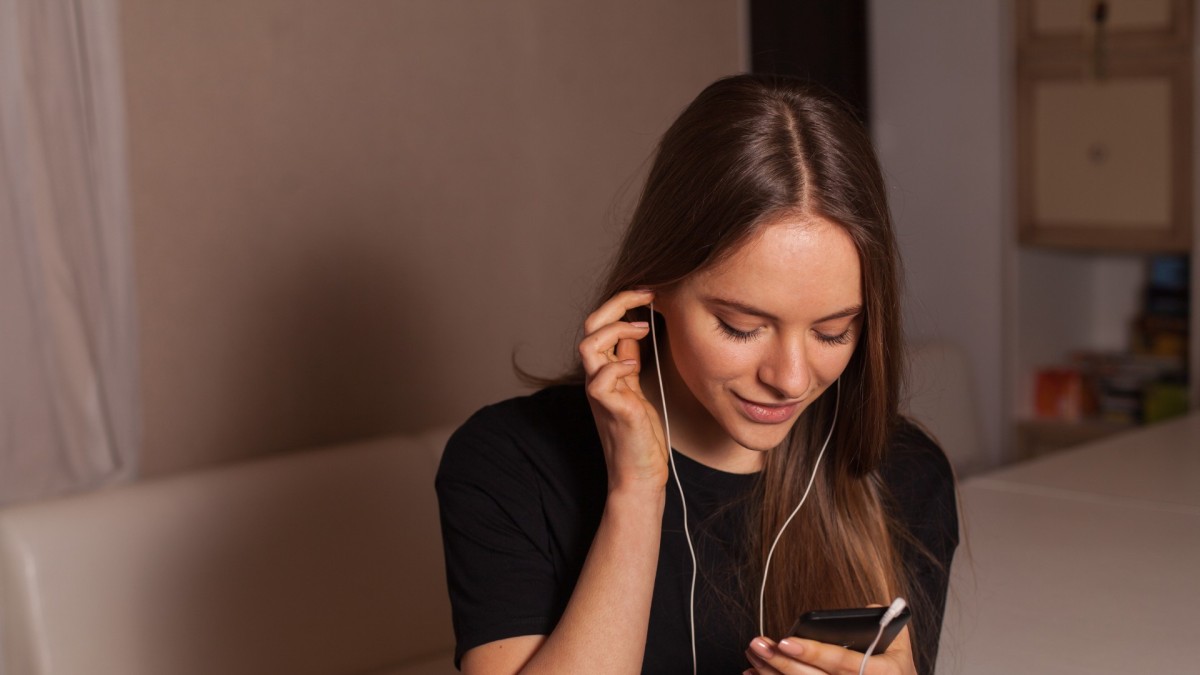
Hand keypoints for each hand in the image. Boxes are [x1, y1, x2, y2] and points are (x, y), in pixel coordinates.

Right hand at [579, 289, 667, 494]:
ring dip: (615, 330)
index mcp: (603, 369)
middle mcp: (597, 377)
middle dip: (618, 303)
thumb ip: (630, 358)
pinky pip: (600, 380)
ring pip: (588, 346)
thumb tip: (635, 326)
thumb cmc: (640, 434)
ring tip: (643, 329)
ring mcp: (601, 393)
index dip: (622, 302)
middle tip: (648, 295)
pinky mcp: (611, 410)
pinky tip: (636, 367)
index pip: (601, 323)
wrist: (639, 475)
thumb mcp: (636, 387)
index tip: (649, 292)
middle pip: (591, 325)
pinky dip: (619, 366)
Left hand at [744, 626, 916, 674]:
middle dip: (781, 663)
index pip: (841, 663)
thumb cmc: (895, 670)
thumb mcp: (899, 645)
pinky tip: (756, 673)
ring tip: (753, 654)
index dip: (813, 652)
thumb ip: (883, 620)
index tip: (786, 642)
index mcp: (881, 673)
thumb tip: (863, 608)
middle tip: (758, 646)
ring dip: (772, 674)